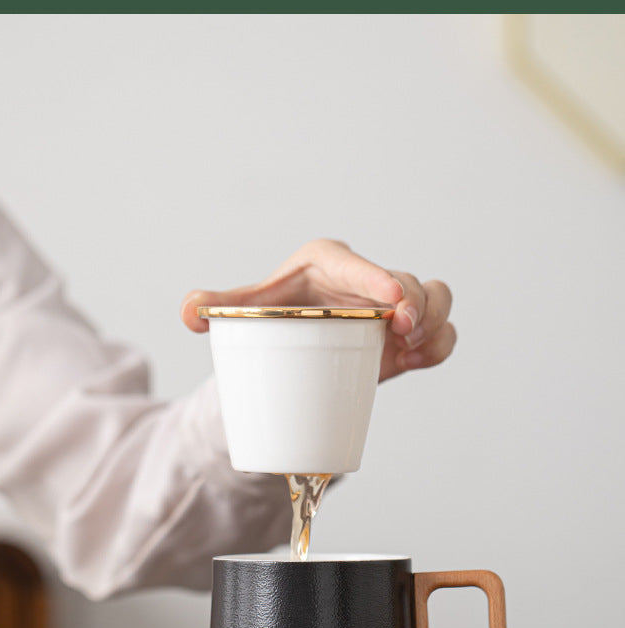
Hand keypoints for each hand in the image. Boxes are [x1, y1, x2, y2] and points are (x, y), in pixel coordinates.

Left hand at [181, 239, 455, 381]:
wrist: (290, 345)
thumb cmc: (273, 317)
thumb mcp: (246, 312)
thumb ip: (218, 308)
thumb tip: (190, 313)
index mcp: (329, 263)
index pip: (357, 265)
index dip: (378, 279)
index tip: (391, 301)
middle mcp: (366, 280)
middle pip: (408, 282)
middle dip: (417, 304)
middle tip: (404, 332)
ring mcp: (392, 308)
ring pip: (436, 299)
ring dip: (436, 321)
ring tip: (414, 348)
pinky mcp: (407, 335)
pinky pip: (440, 334)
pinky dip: (439, 346)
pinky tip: (420, 360)